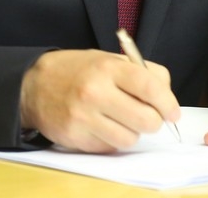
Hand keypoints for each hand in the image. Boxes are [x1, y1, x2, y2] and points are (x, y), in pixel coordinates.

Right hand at [19, 49, 180, 152]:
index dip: (168, 103)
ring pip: (129, 140)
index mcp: (108, 68)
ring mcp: (84, 117)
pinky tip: (102, 126)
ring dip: (132, 133)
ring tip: (121, 120)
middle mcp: (96, 92)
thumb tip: (167, 95)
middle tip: (149, 117)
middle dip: (154, 122)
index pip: (150, 87)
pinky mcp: (75, 137)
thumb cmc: (78, 71)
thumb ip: (141, 72)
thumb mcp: (109, 59)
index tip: (173, 112)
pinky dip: (112, 140)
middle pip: (146, 120)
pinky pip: (109, 148)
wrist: (34, 85)